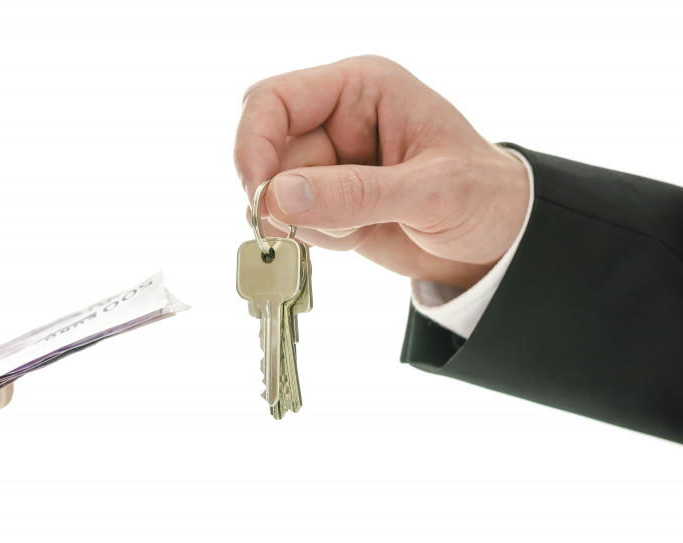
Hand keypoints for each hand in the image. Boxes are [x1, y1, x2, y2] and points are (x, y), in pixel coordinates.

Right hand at [234, 55, 529, 288]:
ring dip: (307, 224)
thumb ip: (354, 194)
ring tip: (361, 231)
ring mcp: (327, 162)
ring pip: (273, 194)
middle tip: (322, 229)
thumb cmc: (483, 197)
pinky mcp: (325, 201)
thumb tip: (276, 196)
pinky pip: (287, 220)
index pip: (273, 100)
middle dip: (285, 198)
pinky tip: (356, 238)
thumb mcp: (429, 193)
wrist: (499, 242)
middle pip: (267, 153)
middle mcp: (335, 118)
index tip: (258, 195)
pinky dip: (313, 239)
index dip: (253, 144)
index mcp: (360, 89)